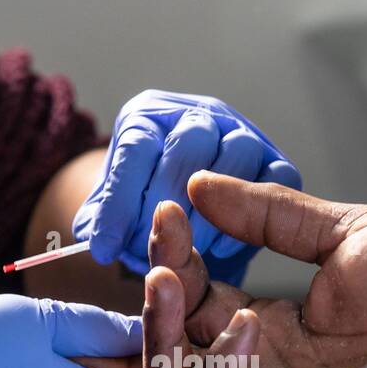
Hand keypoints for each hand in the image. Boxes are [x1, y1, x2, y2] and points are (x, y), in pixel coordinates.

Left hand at [72, 91, 300, 281]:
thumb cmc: (143, 207)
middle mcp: (196, 115)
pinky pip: (276, 176)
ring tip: (189, 252)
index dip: (119, 201)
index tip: (106, 248)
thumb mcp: (112, 210)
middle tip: (151, 248)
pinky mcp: (273, 159)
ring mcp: (239, 132)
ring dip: (212, 211)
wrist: (185, 210)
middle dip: (166, 203)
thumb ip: (97, 223)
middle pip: (188, 143)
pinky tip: (222, 249)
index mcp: (149, 117)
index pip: (136, 146)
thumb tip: (90, 240)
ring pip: (237, 154)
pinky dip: (253, 213)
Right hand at [143, 174, 366, 367]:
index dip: (168, 265)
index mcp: (265, 333)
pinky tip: (244, 323)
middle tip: (160, 264)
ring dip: (163, 343)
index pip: (189, 310)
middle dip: (151, 312)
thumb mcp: (338, 234)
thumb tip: (200, 187)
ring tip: (174, 284)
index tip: (168, 215)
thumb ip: (267, 218)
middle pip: (167, 363)